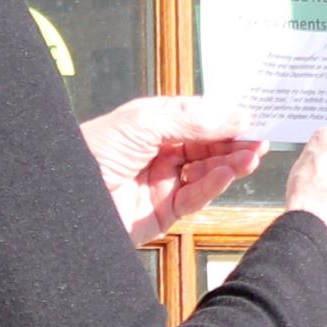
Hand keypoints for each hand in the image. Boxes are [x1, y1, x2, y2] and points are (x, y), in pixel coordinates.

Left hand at [80, 97, 266, 245]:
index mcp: (152, 125)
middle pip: (207, 146)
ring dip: (232, 163)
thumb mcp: (144, 122)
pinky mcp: (163, 212)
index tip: (252, 115)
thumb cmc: (95, 149)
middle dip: (234, 141)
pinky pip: (195, 196)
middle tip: (263, 138)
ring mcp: (162, 183)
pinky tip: (229, 173)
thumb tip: (236, 115)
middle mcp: (159, 152)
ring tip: (254, 154)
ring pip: (206, 171)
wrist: (64, 198)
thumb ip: (192, 120)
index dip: (224, 117)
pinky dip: (214, 184)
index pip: (197, 118)